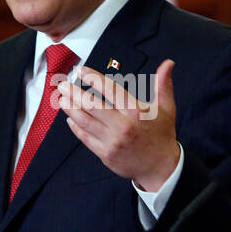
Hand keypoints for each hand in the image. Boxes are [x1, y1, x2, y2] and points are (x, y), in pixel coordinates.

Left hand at [57, 59, 179, 191]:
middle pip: (92, 105)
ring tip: (62, 99)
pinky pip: (86, 138)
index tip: (81, 71)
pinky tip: (70, 119)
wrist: (161, 168)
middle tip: (63, 85)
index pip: (110, 90)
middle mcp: (122, 125)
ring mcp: (112, 141)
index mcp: (136, 111)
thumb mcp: (166, 108)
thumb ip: (163, 85)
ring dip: (70, 109)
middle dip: (74, 93)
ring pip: (85, 122)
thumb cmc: (161, 135)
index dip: (93, 78)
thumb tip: (168, 63)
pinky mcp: (106, 154)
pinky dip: (76, 127)